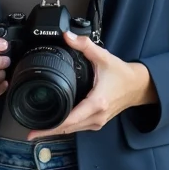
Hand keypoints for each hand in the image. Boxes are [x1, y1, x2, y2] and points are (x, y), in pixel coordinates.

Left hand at [26, 31, 156, 139]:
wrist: (138, 86)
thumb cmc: (122, 74)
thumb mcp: (103, 57)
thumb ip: (84, 45)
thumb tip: (67, 36)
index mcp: (97, 102)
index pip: (70, 119)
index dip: (52, 126)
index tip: (36, 130)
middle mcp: (97, 116)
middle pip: (68, 128)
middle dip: (48, 131)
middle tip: (30, 132)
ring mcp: (98, 122)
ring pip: (73, 130)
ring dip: (56, 130)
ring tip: (39, 130)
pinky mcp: (98, 122)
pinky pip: (79, 128)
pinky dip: (66, 127)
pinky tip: (55, 125)